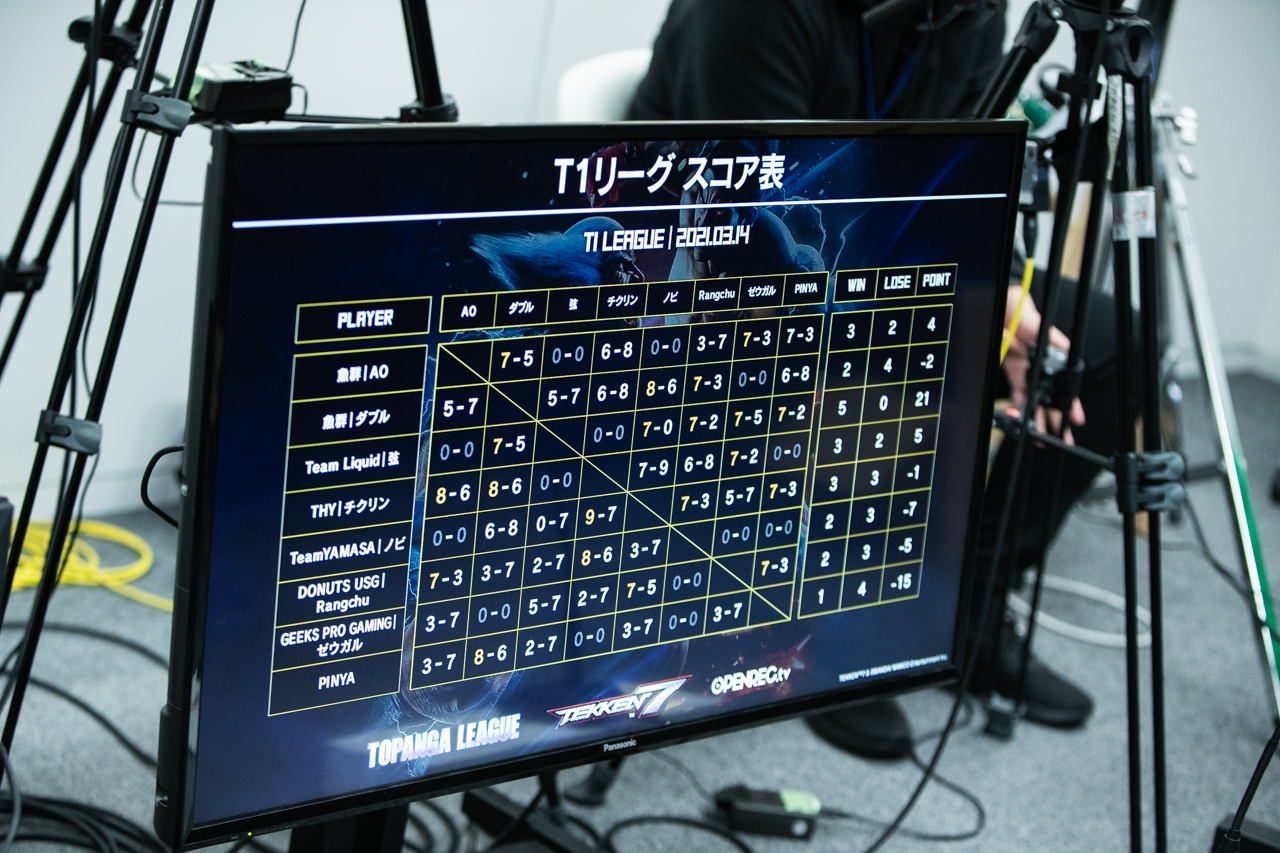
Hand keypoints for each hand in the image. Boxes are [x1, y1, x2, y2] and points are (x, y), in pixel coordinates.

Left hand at [1002, 285, 1085, 442]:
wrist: (995, 299)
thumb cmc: (1012, 301)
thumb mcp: (1022, 307)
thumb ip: (1036, 326)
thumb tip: (1058, 344)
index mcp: (1042, 344)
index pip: (1059, 376)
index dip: (1067, 397)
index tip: (1072, 414)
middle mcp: (1035, 356)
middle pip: (1049, 390)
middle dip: (1058, 414)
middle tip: (1065, 434)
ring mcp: (1022, 363)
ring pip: (1034, 395)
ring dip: (1039, 417)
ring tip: (1044, 437)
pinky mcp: (1010, 365)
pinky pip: (1017, 390)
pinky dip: (1020, 406)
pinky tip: (1023, 420)